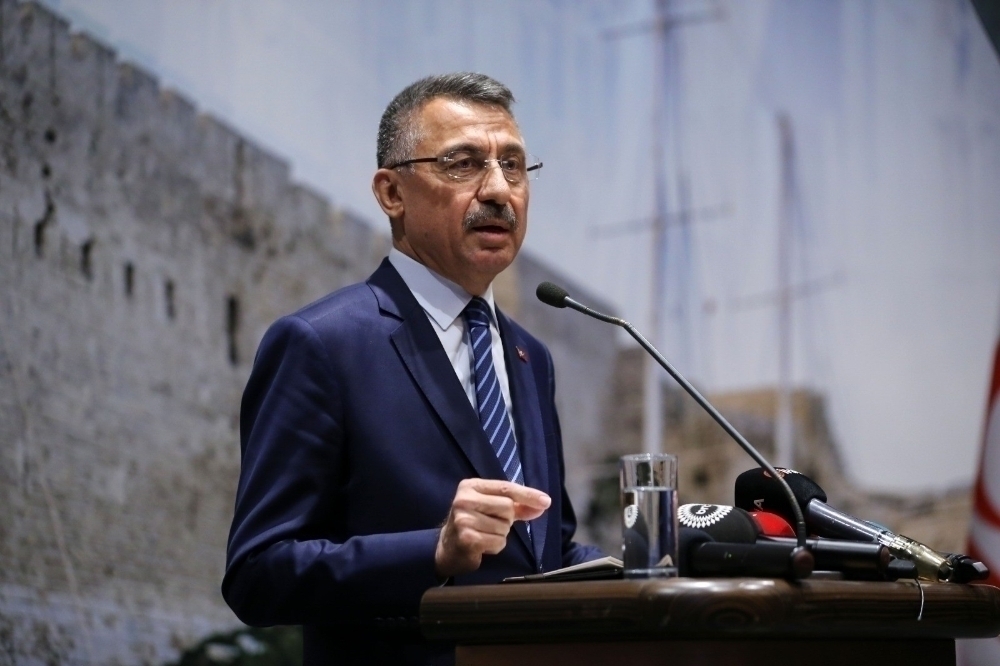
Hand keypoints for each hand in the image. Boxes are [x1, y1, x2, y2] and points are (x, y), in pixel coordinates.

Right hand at [434, 478, 550, 578]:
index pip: (506, 488)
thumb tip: (543, 504)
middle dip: (507, 520)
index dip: (528, 495)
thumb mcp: (492, 508)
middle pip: (508, 507)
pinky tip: (482, 545)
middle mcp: (464, 499)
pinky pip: (498, 542)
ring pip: (504, 527)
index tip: (546, 501)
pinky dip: (495, 546)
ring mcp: (463, 519)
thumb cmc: (473, 523)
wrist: (447, 548)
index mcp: (471, 486)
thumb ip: (517, 506)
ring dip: (500, 535)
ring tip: (484, 534)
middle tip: (491, 524)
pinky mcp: (467, 538)